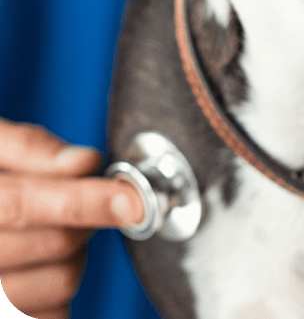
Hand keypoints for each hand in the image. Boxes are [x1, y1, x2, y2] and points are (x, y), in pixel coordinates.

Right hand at [0, 119, 143, 318]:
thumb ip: (27, 147)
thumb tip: (84, 162)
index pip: (25, 204)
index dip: (86, 201)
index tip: (132, 201)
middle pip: (55, 244)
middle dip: (85, 220)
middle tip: (76, 205)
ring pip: (61, 283)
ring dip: (74, 258)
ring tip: (49, 239)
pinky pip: (53, 317)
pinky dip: (60, 298)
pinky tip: (40, 274)